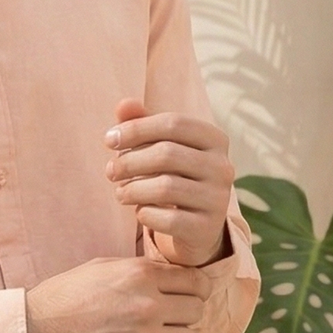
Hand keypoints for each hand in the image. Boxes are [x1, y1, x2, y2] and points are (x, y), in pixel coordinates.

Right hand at [25, 256, 214, 332]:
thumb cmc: (64, 297)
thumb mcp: (102, 268)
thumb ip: (141, 270)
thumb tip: (172, 275)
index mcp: (141, 275)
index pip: (196, 282)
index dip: (196, 289)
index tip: (189, 295)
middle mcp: (148, 305)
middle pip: (196, 310)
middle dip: (185, 312)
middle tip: (169, 317)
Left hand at [104, 99, 233, 267]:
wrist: (197, 226)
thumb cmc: (174, 176)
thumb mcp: (160, 146)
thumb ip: (142, 123)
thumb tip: (123, 105)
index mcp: (214, 139)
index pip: (173, 123)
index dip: (136, 129)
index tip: (109, 140)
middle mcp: (223, 167)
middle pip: (167, 154)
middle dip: (129, 162)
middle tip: (110, 172)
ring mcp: (218, 199)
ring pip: (165, 188)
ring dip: (132, 190)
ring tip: (120, 192)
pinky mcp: (206, 227)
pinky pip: (167, 219)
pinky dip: (145, 214)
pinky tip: (141, 211)